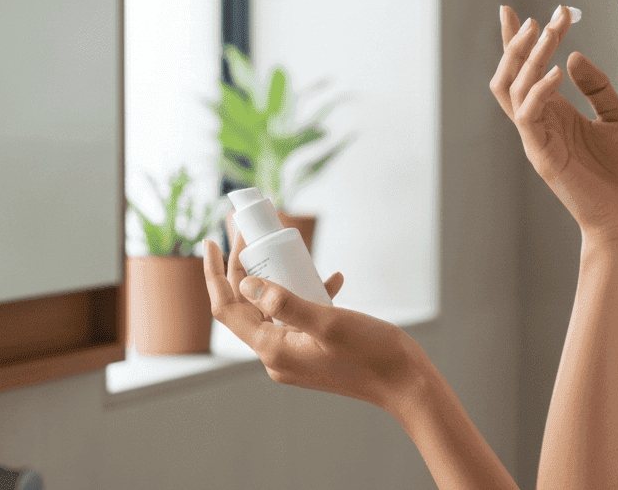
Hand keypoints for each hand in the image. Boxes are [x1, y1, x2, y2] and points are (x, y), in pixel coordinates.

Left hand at [203, 232, 426, 413]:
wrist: (405, 383)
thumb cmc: (371, 353)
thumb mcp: (328, 321)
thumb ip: (285, 303)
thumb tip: (247, 284)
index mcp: (273, 350)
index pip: (226, 309)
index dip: (214, 274)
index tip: (212, 241)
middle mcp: (277, 356)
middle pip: (246, 306)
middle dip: (245, 268)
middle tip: (251, 233)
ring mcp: (294, 356)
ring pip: (271, 310)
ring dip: (277, 278)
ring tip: (287, 249)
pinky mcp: (312, 352)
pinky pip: (297, 318)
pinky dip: (307, 294)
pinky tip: (330, 279)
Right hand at [490, 4, 617, 243]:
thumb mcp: (617, 118)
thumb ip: (596, 87)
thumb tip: (573, 56)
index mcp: (553, 112)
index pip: (524, 69)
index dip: (513, 40)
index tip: (510, 9)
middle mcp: (538, 121)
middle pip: (509, 73)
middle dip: (520, 42)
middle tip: (546, 17)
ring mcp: (536, 137)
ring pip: (512, 88)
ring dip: (527, 57)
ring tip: (547, 33)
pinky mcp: (542, 154)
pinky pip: (528, 115)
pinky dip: (538, 89)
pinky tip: (558, 70)